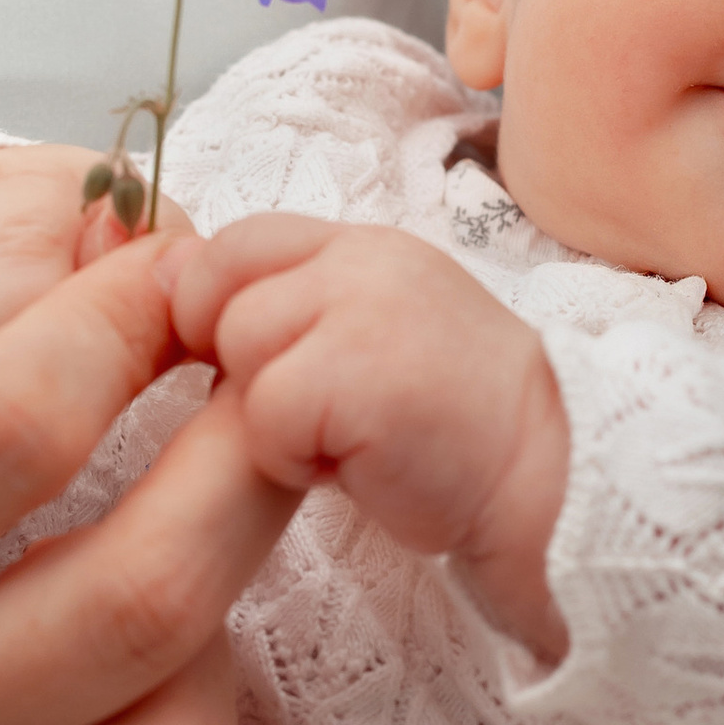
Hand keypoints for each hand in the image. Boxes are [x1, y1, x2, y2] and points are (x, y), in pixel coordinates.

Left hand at [162, 214, 571, 657]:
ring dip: (273, 417)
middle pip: (218, 292)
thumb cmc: (454, 429)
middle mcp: (364, 258)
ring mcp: (365, 307)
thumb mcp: (369, 341)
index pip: (235, 241)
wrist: (557, 483)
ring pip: (237, 350)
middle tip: (316, 411)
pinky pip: (264, 416)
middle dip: (244, 366)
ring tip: (347, 439)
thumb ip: (285, 305)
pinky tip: (360, 466)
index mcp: (364, 246)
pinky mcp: (360, 372)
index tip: (264, 368)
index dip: (217, 307)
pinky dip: (297, 459)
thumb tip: (166, 280)